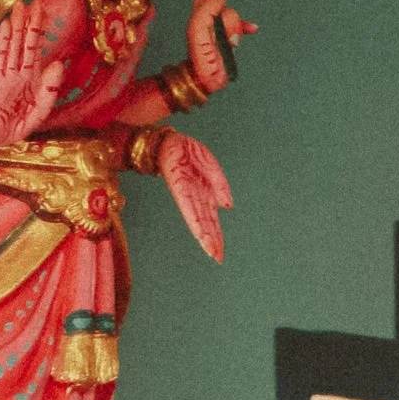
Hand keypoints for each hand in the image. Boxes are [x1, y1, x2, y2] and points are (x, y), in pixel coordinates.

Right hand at [0, 0, 64, 147]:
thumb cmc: (17, 124)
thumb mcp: (40, 110)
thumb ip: (50, 89)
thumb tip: (59, 63)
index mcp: (31, 76)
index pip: (36, 48)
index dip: (40, 29)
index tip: (43, 9)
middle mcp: (18, 70)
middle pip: (25, 41)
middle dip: (30, 22)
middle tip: (35, 1)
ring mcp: (5, 73)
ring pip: (13, 45)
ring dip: (17, 26)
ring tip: (20, 7)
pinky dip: (2, 41)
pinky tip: (6, 27)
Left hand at [160, 132, 231, 262]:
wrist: (170, 141)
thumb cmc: (188, 153)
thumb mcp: (210, 165)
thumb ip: (220, 184)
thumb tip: (228, 207)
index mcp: (204, 194)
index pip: (211, 220)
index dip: (216, 237)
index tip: (219, 254)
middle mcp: (196, 198)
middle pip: (206, 224)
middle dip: (212, 241)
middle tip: (218, 258)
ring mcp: (187, 194)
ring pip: (198, 220)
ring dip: (205, 236)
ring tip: (212, 251)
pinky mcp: (179, 187)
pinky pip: (189, 206)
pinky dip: (195, 221)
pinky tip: (200, 233)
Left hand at [185, 0, 254, 97]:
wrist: (206, 80)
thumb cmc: (199, 56)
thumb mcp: (198, 28)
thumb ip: (207, 8)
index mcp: (198, 13)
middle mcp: (208, 18)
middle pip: (223, 3)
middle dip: (227, 12)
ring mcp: (219, 27)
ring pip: (233, 16)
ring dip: (234, 29)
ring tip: (228, 43)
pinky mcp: (228, 37)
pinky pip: (240, 27)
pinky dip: (246, 28)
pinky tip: (252, 29)